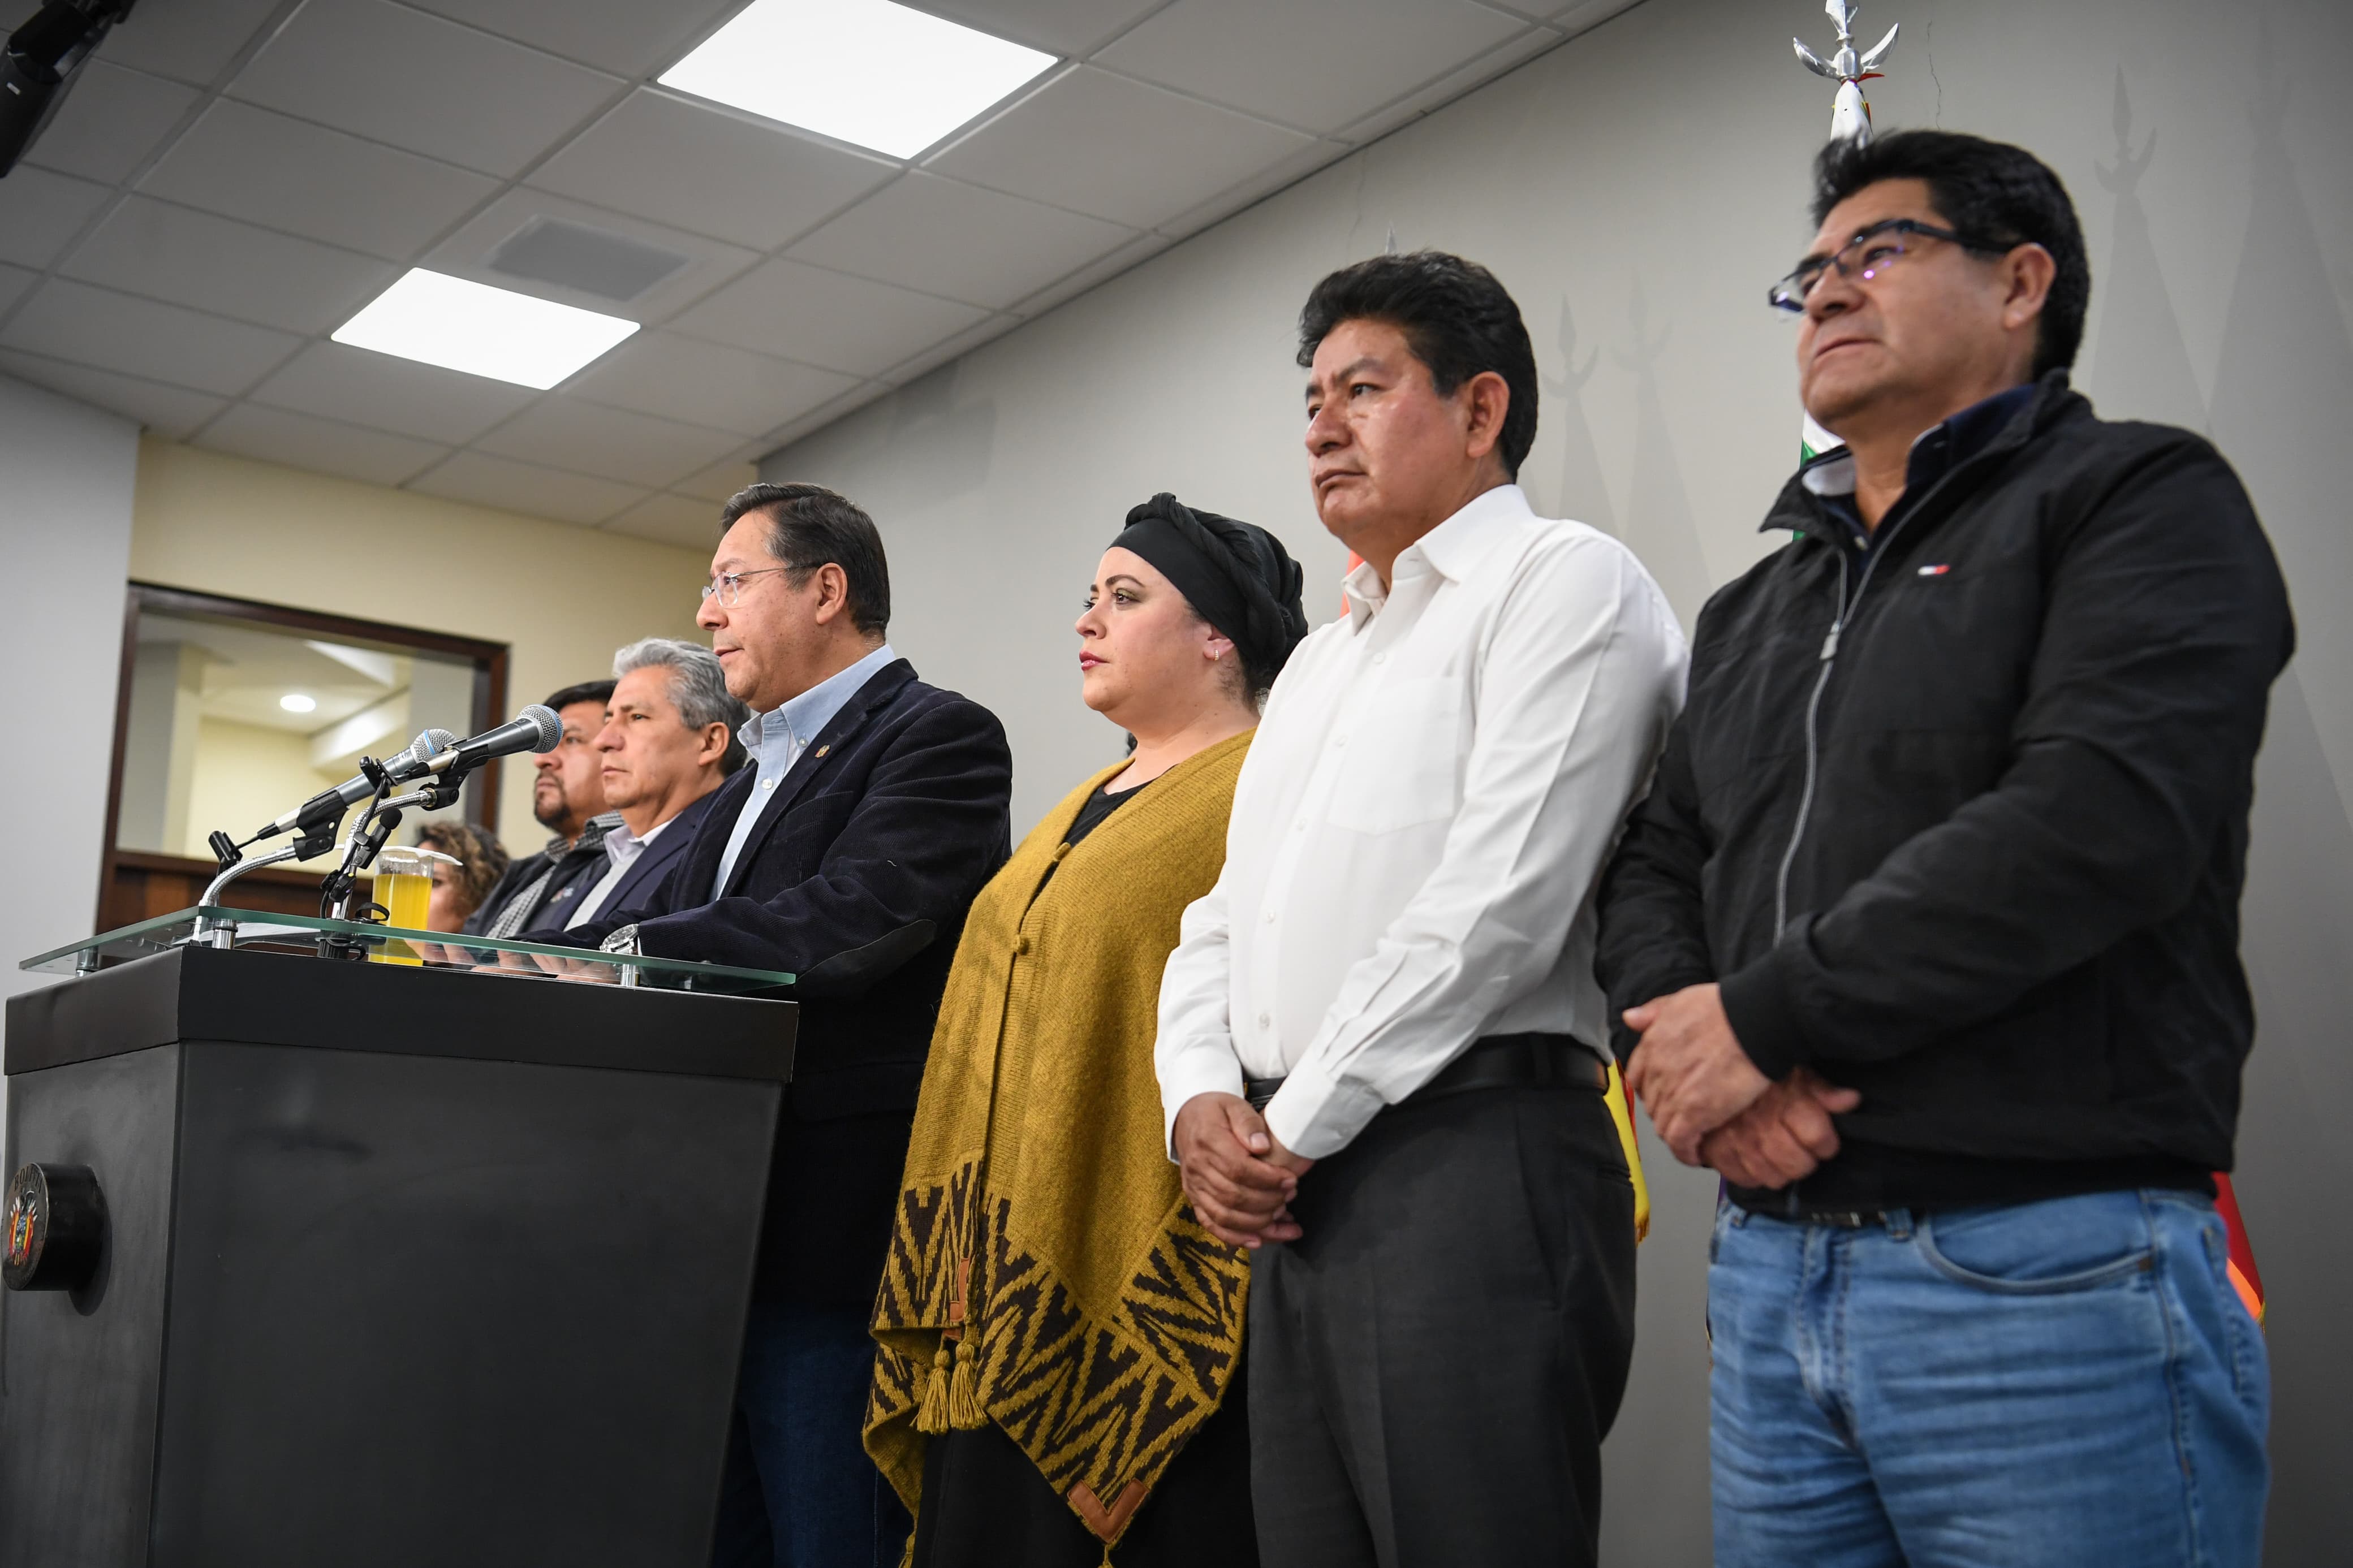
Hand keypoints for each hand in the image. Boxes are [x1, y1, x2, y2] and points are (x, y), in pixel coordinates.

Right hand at [1172, 1092, 1309, 1249]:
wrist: (1188, 1117)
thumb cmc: (1216, 1111)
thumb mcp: (1234, 1105)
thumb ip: (1249, 1123)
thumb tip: (1263, 1146)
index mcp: (1208, 1142)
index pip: (1238, 1169)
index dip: (1267, 1179)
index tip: (1290, 1180)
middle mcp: (1197, 1168)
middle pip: (1233, 1196)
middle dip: (1268, 1202)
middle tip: (1290, 1196)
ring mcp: (1194, 1187)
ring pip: (1225, 1216)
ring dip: (1257, 1223)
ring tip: (1283, 1219)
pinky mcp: (1195, 1199)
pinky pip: (1212, 1225)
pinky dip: (1235, 1237)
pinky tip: (1259, 1240)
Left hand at [1623, 982, 1771, 1163]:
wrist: (1754, 1021)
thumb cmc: (1728, 1008)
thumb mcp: (1682, 999)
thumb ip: (1654, 1011)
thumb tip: (1631, 1018)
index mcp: (1653, 1043)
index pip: (1638, 1076)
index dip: (1652, 1089)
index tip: (1664, 1095)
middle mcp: (1657, 1070)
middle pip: (1653, 1103)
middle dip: (1666, 1113)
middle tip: (1683, 1119)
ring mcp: (1673, 1093)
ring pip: (1663, 1125)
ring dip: (1676, 1135)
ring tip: (1692, 1139)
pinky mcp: (1693, 1113)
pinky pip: (1680, 1142)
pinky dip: (1685, 1152)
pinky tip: (1695, 1156)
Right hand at [1697, 1069, 1861, 1187]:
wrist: (1708, 1062)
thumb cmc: (1755, 1068)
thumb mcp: (1794, 1070)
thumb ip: (1821, 1088)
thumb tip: (1850, 1099)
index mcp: (1785, 1101)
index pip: (1819, 1138)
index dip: (1826, 1144)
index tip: (1824, 1142)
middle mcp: (1761, 1123)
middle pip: (1797, 1164)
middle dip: (1806, 1163)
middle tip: (1803, 1154)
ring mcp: (1737, 1139)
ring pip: (1771, 1176)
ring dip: (1781, 1172)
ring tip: (1781, 1159)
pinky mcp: (1715, 1149)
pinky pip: (1741, 1177)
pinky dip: (1751, 1175)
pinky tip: (1756, 1162)